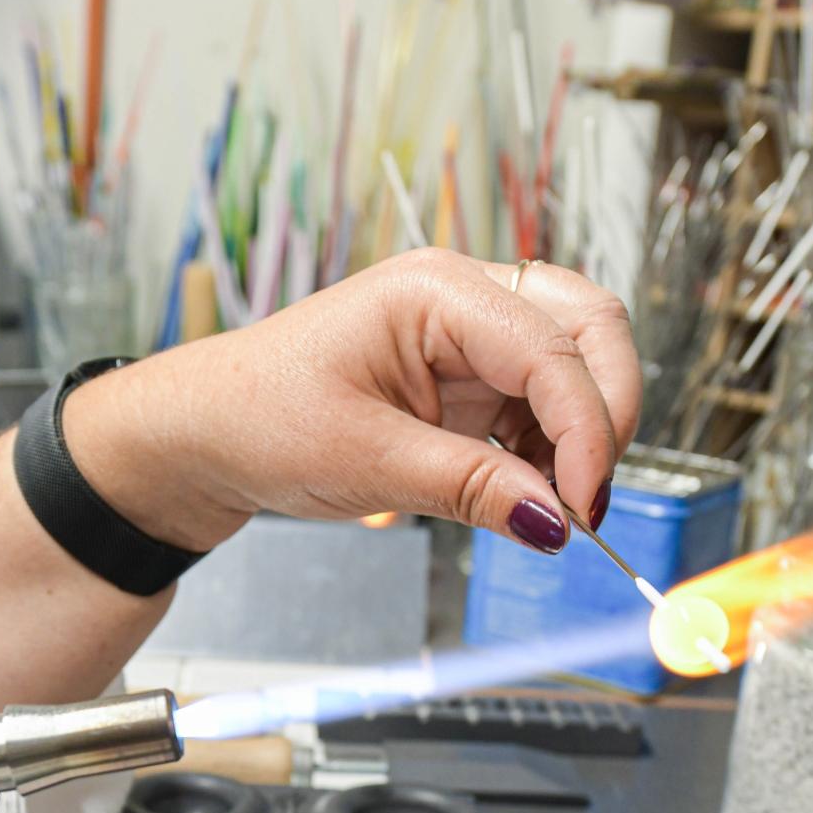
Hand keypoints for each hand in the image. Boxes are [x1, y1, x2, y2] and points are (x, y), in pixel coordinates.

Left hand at [66, 249, 641, 553]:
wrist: (206, 432)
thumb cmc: (259, 419)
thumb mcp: (367, 462)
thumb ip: (472, 488)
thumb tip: (556, 522)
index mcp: (435, 290)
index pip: (552, 349)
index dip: (586, 430)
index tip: (583, 508)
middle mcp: (463, 296)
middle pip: (589, 328)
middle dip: (606, 412)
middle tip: (588, 500)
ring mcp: (470, 333)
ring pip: (576, 362)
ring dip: (580, 434)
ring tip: (546, 504)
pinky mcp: (469, 376)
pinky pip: (542, 402)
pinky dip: (551, 448)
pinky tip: (524, 492)